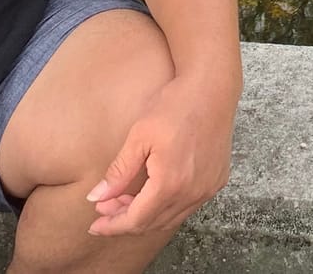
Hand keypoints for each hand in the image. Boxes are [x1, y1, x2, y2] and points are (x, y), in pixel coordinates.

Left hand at [83, 75, 235, 236]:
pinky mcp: (217, 180)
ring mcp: (208, 188)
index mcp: (170, 183)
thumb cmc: (175, 105)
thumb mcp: (139, 137)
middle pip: (153, 223)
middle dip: (125, 219)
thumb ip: (119, 172)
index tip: (95, 225)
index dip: (113, 226)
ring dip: (146, 214)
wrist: (212, 86)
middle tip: (106, 205)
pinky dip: (167, 205)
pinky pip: (188, 205)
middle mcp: (193, 193)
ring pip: (171, 218)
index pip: (136, 221)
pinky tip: (154, 190)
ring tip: (126, 198)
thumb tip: (96, 198)